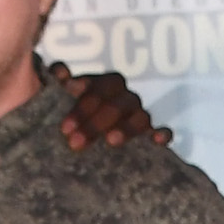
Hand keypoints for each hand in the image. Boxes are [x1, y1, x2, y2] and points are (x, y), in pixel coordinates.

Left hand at [49, 60, 168, 150]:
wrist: (93, 152)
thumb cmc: (75, 121)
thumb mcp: (62, 101)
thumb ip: (61, 84)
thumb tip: (59, 71)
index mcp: (102, 87)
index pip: (98, 86)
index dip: (84, 100)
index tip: (67, 122)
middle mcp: (123, 99)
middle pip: (117, 103)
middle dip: (96, 122)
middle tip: (75, 142)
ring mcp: (139, 117)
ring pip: (140, 116)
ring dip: (126, 128)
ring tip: (110, 142)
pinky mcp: (153, 137)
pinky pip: (164, 132)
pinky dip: (162, 134)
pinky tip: (157, 140)